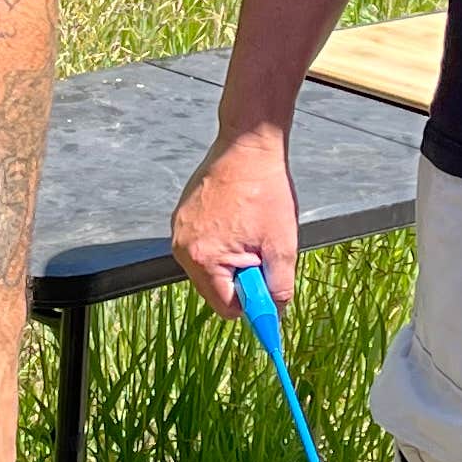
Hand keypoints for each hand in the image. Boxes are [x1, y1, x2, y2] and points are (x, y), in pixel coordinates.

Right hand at [169, 127, 301, 312]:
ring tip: (247, 229)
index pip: (226, 308)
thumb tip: (275, 315)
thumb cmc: (266, 191)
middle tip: (258, 248)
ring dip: (230, 259)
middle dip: (240, 277)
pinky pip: (201, 246)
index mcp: (203, 259)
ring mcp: (178, 230)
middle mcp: (182, 248)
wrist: (248, 146)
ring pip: (208, 268)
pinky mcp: (180, 217)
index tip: (266, 283)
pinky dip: (220, 241)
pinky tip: (235, 218)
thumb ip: (279, 288)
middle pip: (214, 289)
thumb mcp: (282, 245)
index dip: (251, 300)